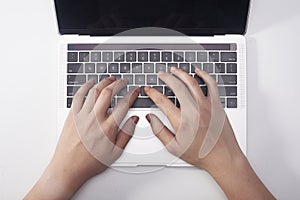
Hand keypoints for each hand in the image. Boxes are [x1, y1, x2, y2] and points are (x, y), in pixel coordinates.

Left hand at [25, 77, 139, 199]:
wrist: (68, 168)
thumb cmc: (90, 163)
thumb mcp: (115, 152)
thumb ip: (126, 134)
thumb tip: (134, 120)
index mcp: (108, 128)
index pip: (124, 104)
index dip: (132, 94)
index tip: (135, 90)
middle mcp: (95, 119)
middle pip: (109, 92)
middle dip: (119, 83)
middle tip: (123, 81)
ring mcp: (82, 116)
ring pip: (94, 91)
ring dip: (104, 82)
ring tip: (110, 79)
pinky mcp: (72, 115)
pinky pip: (78, 96)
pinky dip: (85, 87)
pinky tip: (90, 83)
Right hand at [145, 67, 274, 199]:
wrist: (223, 157)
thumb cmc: (201, 154)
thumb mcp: (174, 147)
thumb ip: (160, 131)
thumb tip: (151, 118)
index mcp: (181, 121)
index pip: (162, 101)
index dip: (152, 92)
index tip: (149, 89)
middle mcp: (194, 110)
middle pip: (176, 86)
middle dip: (166, 77)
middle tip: (161, 74)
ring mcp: (207, 105)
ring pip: (192, 82)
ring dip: (181, 73)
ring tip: (174, 70)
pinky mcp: (217, 104)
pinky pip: (211, 84)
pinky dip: (204, 75)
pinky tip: (198, 71)